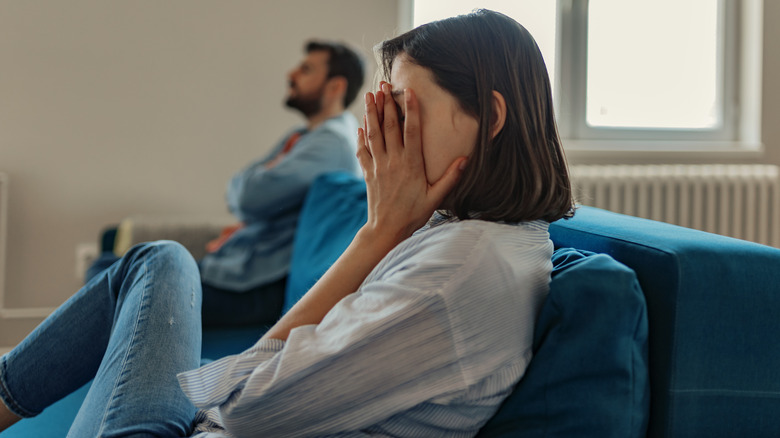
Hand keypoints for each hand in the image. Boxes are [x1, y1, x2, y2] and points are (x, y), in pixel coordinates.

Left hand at [356, 83, 466, 244]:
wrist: (386, 230)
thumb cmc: (414, 214)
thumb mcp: (436, 198)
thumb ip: (450, 177)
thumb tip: (465, 159)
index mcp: (411, 164)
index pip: (411, 131)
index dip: (410, 109)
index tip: (408, 92)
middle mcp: (393, 161)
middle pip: (389, 126)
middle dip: (386, 104)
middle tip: (383, 85)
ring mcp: (378, 166)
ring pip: (373, 134)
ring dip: (371, 113)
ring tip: (369, 95)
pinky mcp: (368, 173)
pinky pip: (362, 150)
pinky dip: (361, 136)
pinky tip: (361, 125)